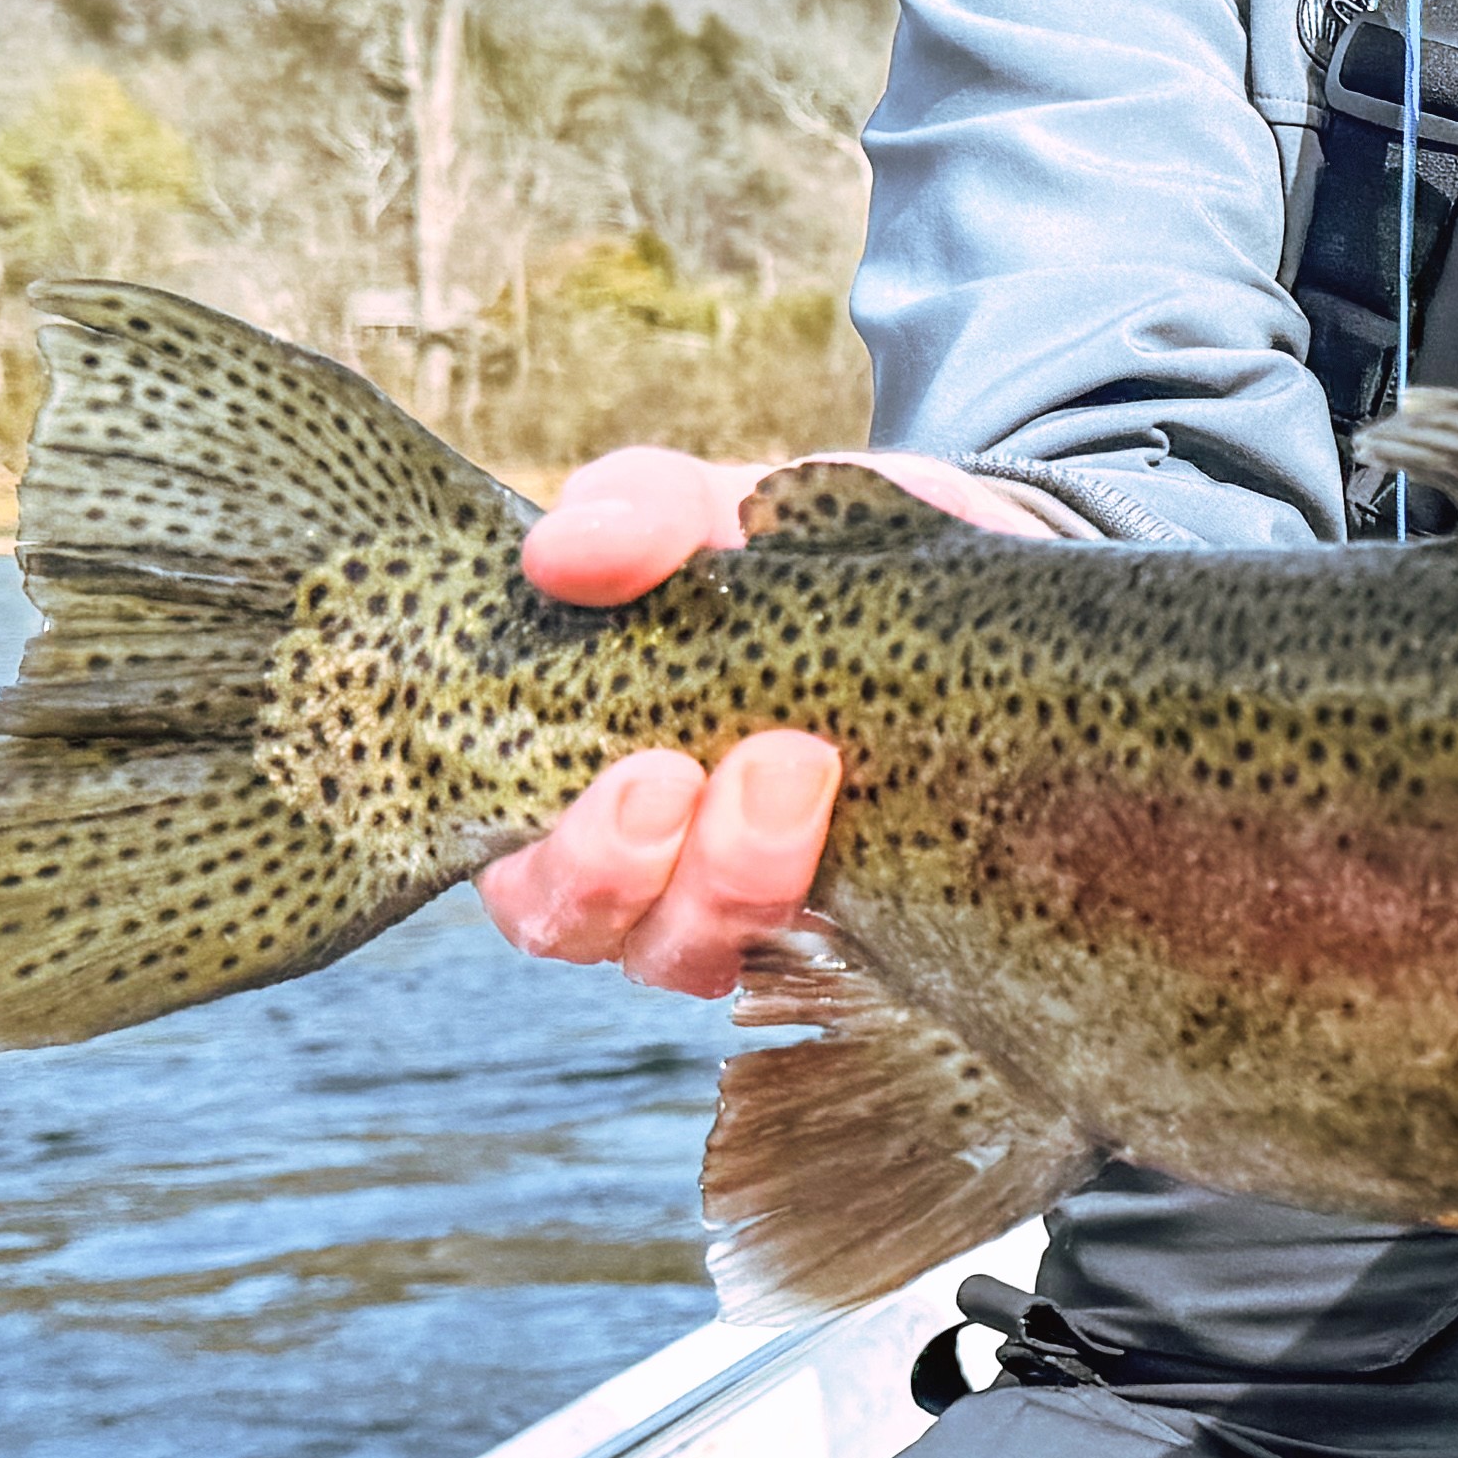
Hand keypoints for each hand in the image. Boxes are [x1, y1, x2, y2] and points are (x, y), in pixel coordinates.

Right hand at [475, 446, 1064, 997]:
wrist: (938, 565)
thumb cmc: (780, 549)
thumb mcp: (707, 507)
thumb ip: (634, 513)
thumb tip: (562, 553)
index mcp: (565, 780)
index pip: (519, 870)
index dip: (574, 854)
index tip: (654, 773)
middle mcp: (636, 867)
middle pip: (589, 928)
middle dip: (636, 870)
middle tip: (713, 772)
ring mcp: (734, 898)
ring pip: (696, 951)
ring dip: (744, 876)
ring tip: (807, 771)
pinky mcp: (841, 914)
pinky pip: (817, 951)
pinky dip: (839, 900)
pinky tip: (883, 825)